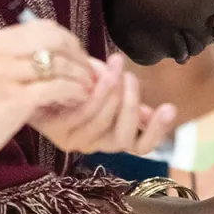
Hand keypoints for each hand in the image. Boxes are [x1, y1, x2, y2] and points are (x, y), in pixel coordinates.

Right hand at [0, 20, 94, 171]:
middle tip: (89, 74)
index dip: (70, 42)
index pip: (46, 28)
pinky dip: (75, 92)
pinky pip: (58, 87)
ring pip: (61, 64)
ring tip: (88, 89)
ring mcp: (7, 74)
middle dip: (80, 57)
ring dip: (81, 76)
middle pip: (57, 41)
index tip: (79, 58)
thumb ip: (16, 58)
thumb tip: (57, 56)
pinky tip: (79, 100)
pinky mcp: (15, 99)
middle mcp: (0, 52)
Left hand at [31, 54, 176, 154]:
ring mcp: (77, 141)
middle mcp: (98, 145)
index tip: (170, 107)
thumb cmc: (81, 79)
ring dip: (113, 94)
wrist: (44, 75)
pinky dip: (95, 93)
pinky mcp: (57, 132)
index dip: (157, 131)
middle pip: (124, 138)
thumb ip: (129, 100)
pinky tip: (98, 74)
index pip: (142, 146)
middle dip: (131, 105)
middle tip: (130, 77)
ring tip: (116, 67)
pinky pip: (83, 115)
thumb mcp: (111, 86)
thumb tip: (150, 114)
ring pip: (103, 124)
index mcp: (116, 136)